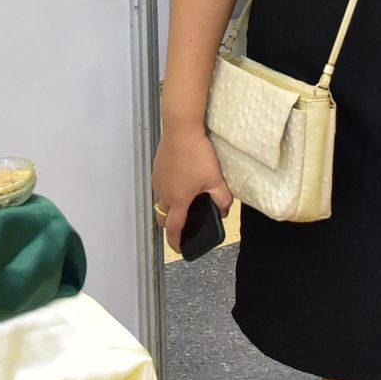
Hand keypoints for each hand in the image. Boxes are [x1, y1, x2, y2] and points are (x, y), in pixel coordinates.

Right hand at [152, 126, 234, 252]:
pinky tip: (178, 184)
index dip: (176, 242)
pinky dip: (166, 193)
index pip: (174, 228)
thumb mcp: (216, 179)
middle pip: (162, 218)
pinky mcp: (156, 169)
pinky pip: (159, 189)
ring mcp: (158, 181)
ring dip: (167, 209)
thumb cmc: (197, 154)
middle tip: (181, 228)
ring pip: (159, 203)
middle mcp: (164, 193)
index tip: (179, 249)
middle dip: (170, 227)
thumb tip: (223, 210)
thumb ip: (222, 199)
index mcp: (178, 200)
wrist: (180, 130)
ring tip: (181, 205)